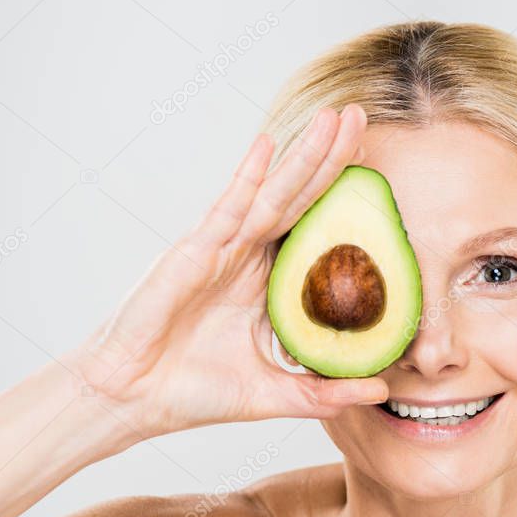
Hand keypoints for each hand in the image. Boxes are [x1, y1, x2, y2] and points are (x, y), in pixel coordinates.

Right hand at [72, 104, 388, 439]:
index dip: (347, 201)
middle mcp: (250, 259)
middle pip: (301, 199)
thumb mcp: (275, 395)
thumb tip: (380, 388)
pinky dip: (247, 176)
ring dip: (303, 154)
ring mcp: (223, 251)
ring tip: (333, 117)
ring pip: (273, 194)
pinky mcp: (194, 253)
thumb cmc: (195, 393)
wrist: (134, 400)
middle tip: (362, 117)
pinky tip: (267, 145)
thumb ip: (325, 390)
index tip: (381, 171)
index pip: (318, 233)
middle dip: (333, 157)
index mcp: (271, 286)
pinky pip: (227, 209)